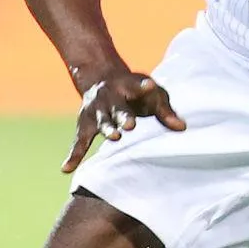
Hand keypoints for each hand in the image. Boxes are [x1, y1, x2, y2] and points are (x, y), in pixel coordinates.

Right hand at [62, 67, 185, 172]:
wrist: (102, 78)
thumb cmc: (137, 91)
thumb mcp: (153, 94)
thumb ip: (165, 111)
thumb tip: (182, 128)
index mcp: (129, 86)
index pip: (138, 85)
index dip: (144, 86)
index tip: (150, 85)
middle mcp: (110, 97)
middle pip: (118, 108)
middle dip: (123, 116)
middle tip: (130, 125)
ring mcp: (97, 111)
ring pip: (101, 122)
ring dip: (107, 130)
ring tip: (115, 138)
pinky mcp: (85, 125)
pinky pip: (79, 142)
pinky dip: (74, 154)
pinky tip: (66, 169)